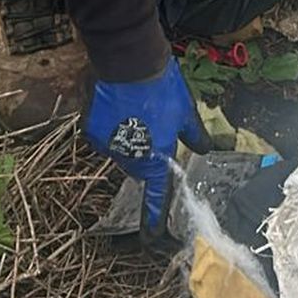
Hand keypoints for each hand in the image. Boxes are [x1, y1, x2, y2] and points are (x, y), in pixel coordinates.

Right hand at [86, 57, 204, 229]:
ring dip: (129, 139)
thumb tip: (206, 150)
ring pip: (121, 150)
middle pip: (138, 167)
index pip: (156, 195)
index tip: (151, 238)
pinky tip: (119, 107)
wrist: (129, 59)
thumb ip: (194, 136)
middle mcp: (129, 157)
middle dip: (146, 155)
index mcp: (154, 157)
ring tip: (137, 111)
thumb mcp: (185, 111)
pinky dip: (111, 127)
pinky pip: (103, 136)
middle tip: (154, 127)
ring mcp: (107, 144)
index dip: (154, 216)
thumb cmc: (162, 87)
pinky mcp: (90, 129)